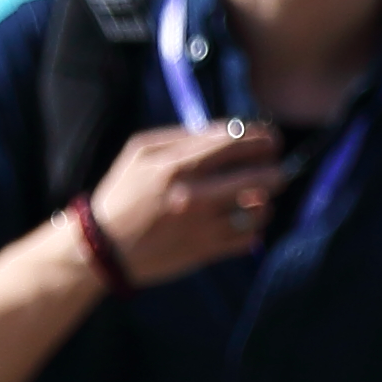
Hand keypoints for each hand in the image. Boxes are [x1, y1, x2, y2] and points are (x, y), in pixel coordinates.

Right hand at [85, 116, 287, 282]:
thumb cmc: (123, 193)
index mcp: (176, 165)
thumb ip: (182, 136)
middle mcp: (194, 195)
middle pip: (260, 178)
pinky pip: (250, 238)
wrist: (104, 247)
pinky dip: (253, 228)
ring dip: (266, 202)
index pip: (235, 143)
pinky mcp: (207, 251)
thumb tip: (225, 131)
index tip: (271, 139)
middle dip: (276, 170)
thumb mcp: (140, 152)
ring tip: (258, 198)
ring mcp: (203, 226)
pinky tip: (244, 221)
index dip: (261, 139)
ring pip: (260, 210)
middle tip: (277, 169)